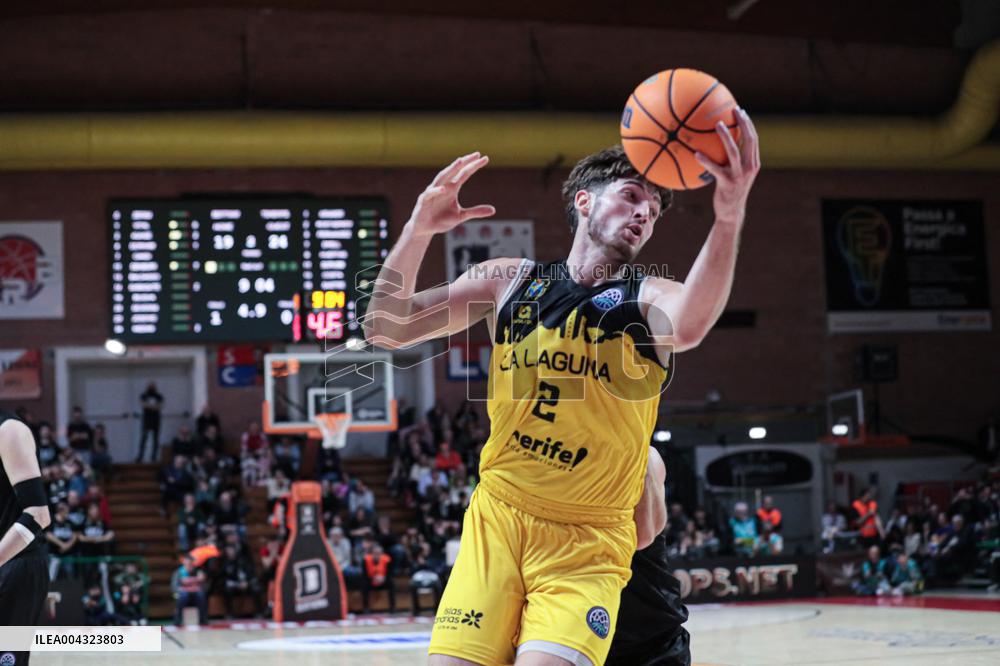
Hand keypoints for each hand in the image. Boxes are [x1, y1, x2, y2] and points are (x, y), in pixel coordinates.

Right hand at [407, 152, 495, 236]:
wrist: (424, 229)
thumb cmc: (441, 220)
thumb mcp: (461, 216)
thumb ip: (475, 212)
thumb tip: (493, 210)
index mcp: (452, 188)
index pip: (465, 173)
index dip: (474, 166)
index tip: (485, 158)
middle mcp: (443, 186)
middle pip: (454, 171)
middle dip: (465, 162)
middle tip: (476, 154)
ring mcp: (432, 193)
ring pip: (441, 178)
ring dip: (450, 170)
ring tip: (459, 162)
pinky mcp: (424, 202)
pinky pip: (429, 195)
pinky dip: (436, 191)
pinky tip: (443, 189)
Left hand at [695, 108, 759, 228]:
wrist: (731, 212)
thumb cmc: (729, 191)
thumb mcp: (733, 173)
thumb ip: (730, 159)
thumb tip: (715, 143)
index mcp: (753, 163)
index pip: (754, 139)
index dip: (748, 124)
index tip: (740, 111)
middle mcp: (750, 167)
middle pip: (750, 140)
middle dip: (743, 123)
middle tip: (734, 110)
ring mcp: (739, 175)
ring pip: (734, 151)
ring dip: (726, 136)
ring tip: (717, 124)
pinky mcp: (728, 183)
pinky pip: (715, 169)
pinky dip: (706, 160)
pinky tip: (696, 154)